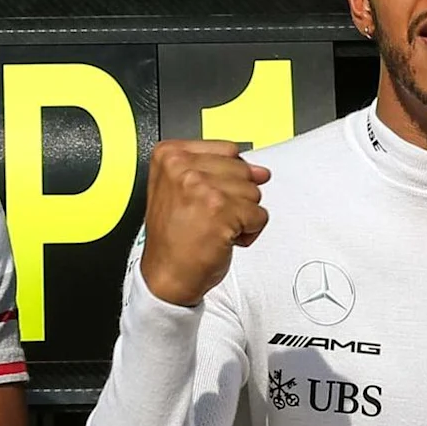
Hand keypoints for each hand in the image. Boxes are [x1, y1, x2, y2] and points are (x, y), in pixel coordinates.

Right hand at [139, 139, 269, 305]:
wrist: (166, 276)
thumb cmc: (174, 239)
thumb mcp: (181, 190)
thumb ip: (218, 170)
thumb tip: (260, 171)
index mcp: (169, 155)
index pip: (228, 150)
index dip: (227, 178)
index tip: (208, 197)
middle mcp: (182, 167)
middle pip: (243, 170)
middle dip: (235, 198)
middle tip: (208, 217)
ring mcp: (201, 187)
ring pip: (253, 192)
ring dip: (241, 216)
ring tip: (214, 228)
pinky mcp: (220, 211)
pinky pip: (259, 215)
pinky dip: (249, 232)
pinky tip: (223, 238)